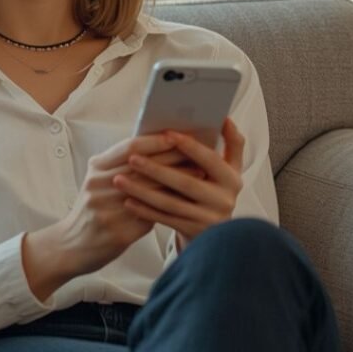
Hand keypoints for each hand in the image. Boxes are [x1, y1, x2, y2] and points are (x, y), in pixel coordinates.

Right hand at [55, 132, 193, 275]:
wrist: (72, 245)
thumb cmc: (92, 209)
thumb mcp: (98, 180)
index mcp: (96, 169)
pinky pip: (151, 215)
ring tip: (200, 172)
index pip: (130, 148)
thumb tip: (158, 148)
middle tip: (198, 150)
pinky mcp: (119, 232)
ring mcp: (109, 210)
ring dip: (179, 179)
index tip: (178, 135)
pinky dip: (171, 204)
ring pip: (152, 189)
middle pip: (145, 166)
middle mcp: (100, 186)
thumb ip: (120, 165)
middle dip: (174, 157)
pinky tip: (187, 199)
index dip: (156, 140)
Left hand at [111, 118, 244, 241]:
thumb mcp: (229, 169)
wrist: (218, 231)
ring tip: (120, 180)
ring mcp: (208, 219)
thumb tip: (226, 119)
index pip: (210, 160)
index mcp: (232, 179)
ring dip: (142, 191)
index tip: (167, 133)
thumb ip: (232, 144)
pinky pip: (164, 219)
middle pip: (186, 183)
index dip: (190, 147)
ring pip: (170, 203)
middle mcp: (223, 200)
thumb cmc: (216, 188)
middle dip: (156, 170)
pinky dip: (145, 210)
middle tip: (132, 158)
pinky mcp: (193, 232)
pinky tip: (127, 201)